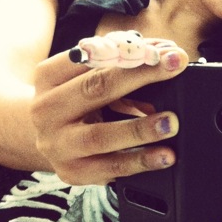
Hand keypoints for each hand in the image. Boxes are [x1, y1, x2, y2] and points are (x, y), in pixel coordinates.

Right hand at [31, 37, 188, 184]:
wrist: (46, 141)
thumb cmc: (77, 102)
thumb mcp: (86, 79)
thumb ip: (120, 65)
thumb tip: (164, 56)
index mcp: (48, 77)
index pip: (90, 57)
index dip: (130, 51)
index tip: (165, 50)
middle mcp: (46, 109)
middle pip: (97, 88)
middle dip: (142, 76)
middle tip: (175, 67)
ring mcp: (57, 144)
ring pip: (101, 135)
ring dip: (140, 129)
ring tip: (171, 123)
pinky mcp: (73, 172)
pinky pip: (111, 167)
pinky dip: (141, 161)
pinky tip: (164, 155)